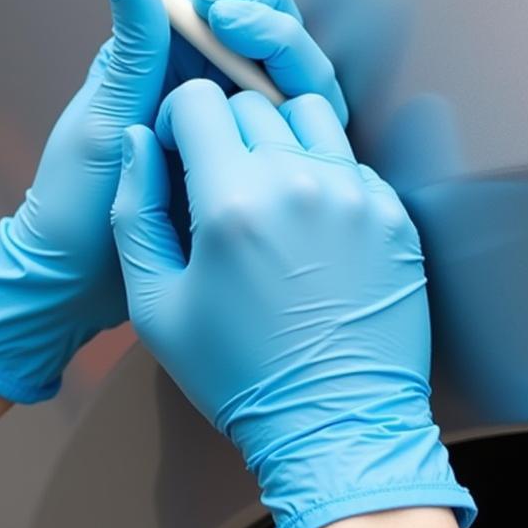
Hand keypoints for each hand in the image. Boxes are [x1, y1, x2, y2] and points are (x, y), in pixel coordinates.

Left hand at [0, 0, 344, 402]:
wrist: (75, 281)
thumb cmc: (75, 199)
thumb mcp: (105, 118)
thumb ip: (132, 47)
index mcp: (173, 58)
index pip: (238, 2)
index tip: (220, 14)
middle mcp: (212, 86)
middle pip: (280, 42)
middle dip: (280, 38)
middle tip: (244, 58)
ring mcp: (236, 131)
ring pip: (297, 90)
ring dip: (295, 88)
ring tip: (266, 116)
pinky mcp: (250, 173)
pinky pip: (293, 143)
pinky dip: (304, 137)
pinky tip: (298, 154)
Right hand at [111, 80, 474, 527]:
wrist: (335, 427)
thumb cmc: (236, 374)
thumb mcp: (154, 303)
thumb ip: (134, 210)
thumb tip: (135, 142)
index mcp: (232, 200)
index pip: (198, 100)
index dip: (176, 119)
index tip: (177, 150)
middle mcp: (298, 181)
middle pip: (250, 102)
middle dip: (223, 129)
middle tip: (217, 180)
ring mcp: (355, 194)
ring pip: (306, 115)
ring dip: (277, 135)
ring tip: (267, 187)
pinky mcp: (393, 214)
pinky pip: (350, 158)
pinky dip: (323, 171)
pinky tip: (310, 221)